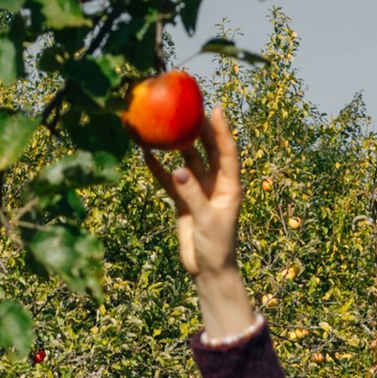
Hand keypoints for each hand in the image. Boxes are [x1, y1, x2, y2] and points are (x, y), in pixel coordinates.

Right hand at [141, 105, 254, 334]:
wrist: (207, 269)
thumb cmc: (216, 246)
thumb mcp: (207, 220)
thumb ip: (193, 195)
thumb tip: (178, 170)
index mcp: (229, 186)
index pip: (227, 152)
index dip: (222, 130)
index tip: (215, 108)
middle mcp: (216, 183)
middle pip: (208, 150)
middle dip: (199, 129)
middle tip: (188, 108)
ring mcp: (198, 190)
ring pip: (187, 161)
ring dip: (177, 146)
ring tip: (165, 125)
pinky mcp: (183, 200)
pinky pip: (169, 179)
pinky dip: (159, 168)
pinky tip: (146, 154)